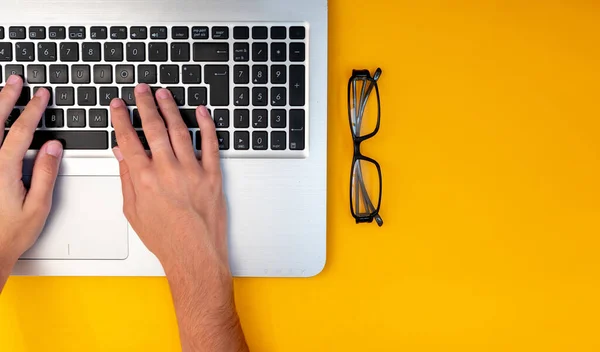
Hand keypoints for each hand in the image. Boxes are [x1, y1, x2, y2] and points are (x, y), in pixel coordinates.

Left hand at [0, 76, 62, 267]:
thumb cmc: (9, 234)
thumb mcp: (37, 206)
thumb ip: (45, 173)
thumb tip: (52, 147)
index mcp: (2, 170)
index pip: (21, 131)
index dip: (32, 110)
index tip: (41, 96)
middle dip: (6, 97)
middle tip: (16, 81)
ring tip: (0, 92)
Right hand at [110, 84, 227, 275]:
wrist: (195, 254)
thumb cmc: (166, 238)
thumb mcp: (134, 211)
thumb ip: (127, 178)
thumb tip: (121, 153)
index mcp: (145, 179)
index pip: (129, 139)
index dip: (122, 119)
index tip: (119, 105)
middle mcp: (168, 170)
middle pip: (154, 128)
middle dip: (145, 104)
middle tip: (141, 89)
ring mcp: (192, 171)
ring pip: (180, 130)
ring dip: (171, 108)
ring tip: (164, 94)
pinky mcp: (212, 175)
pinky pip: (210, 144)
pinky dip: (207, 125)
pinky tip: (201, 112)